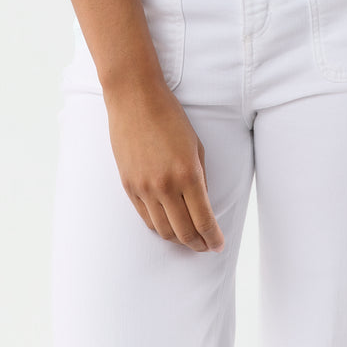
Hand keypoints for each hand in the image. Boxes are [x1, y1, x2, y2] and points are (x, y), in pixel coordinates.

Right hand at [105, 78, 224, 252]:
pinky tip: (169, 226)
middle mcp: (165, 186)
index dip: (213, 238)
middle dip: (198, 244)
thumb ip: (200, 179)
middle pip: (183, 232)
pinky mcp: (129, 187)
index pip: (203, 220)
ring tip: (189, 238)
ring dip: (178, 239)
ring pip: (163, 230)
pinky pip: (146, 218)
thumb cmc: (170, 117)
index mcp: (188, 174)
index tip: (218, 245)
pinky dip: (159, 227)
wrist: (135, 100)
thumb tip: (203, 206)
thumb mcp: (196, 146)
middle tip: (206, 246)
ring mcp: (144, 188)